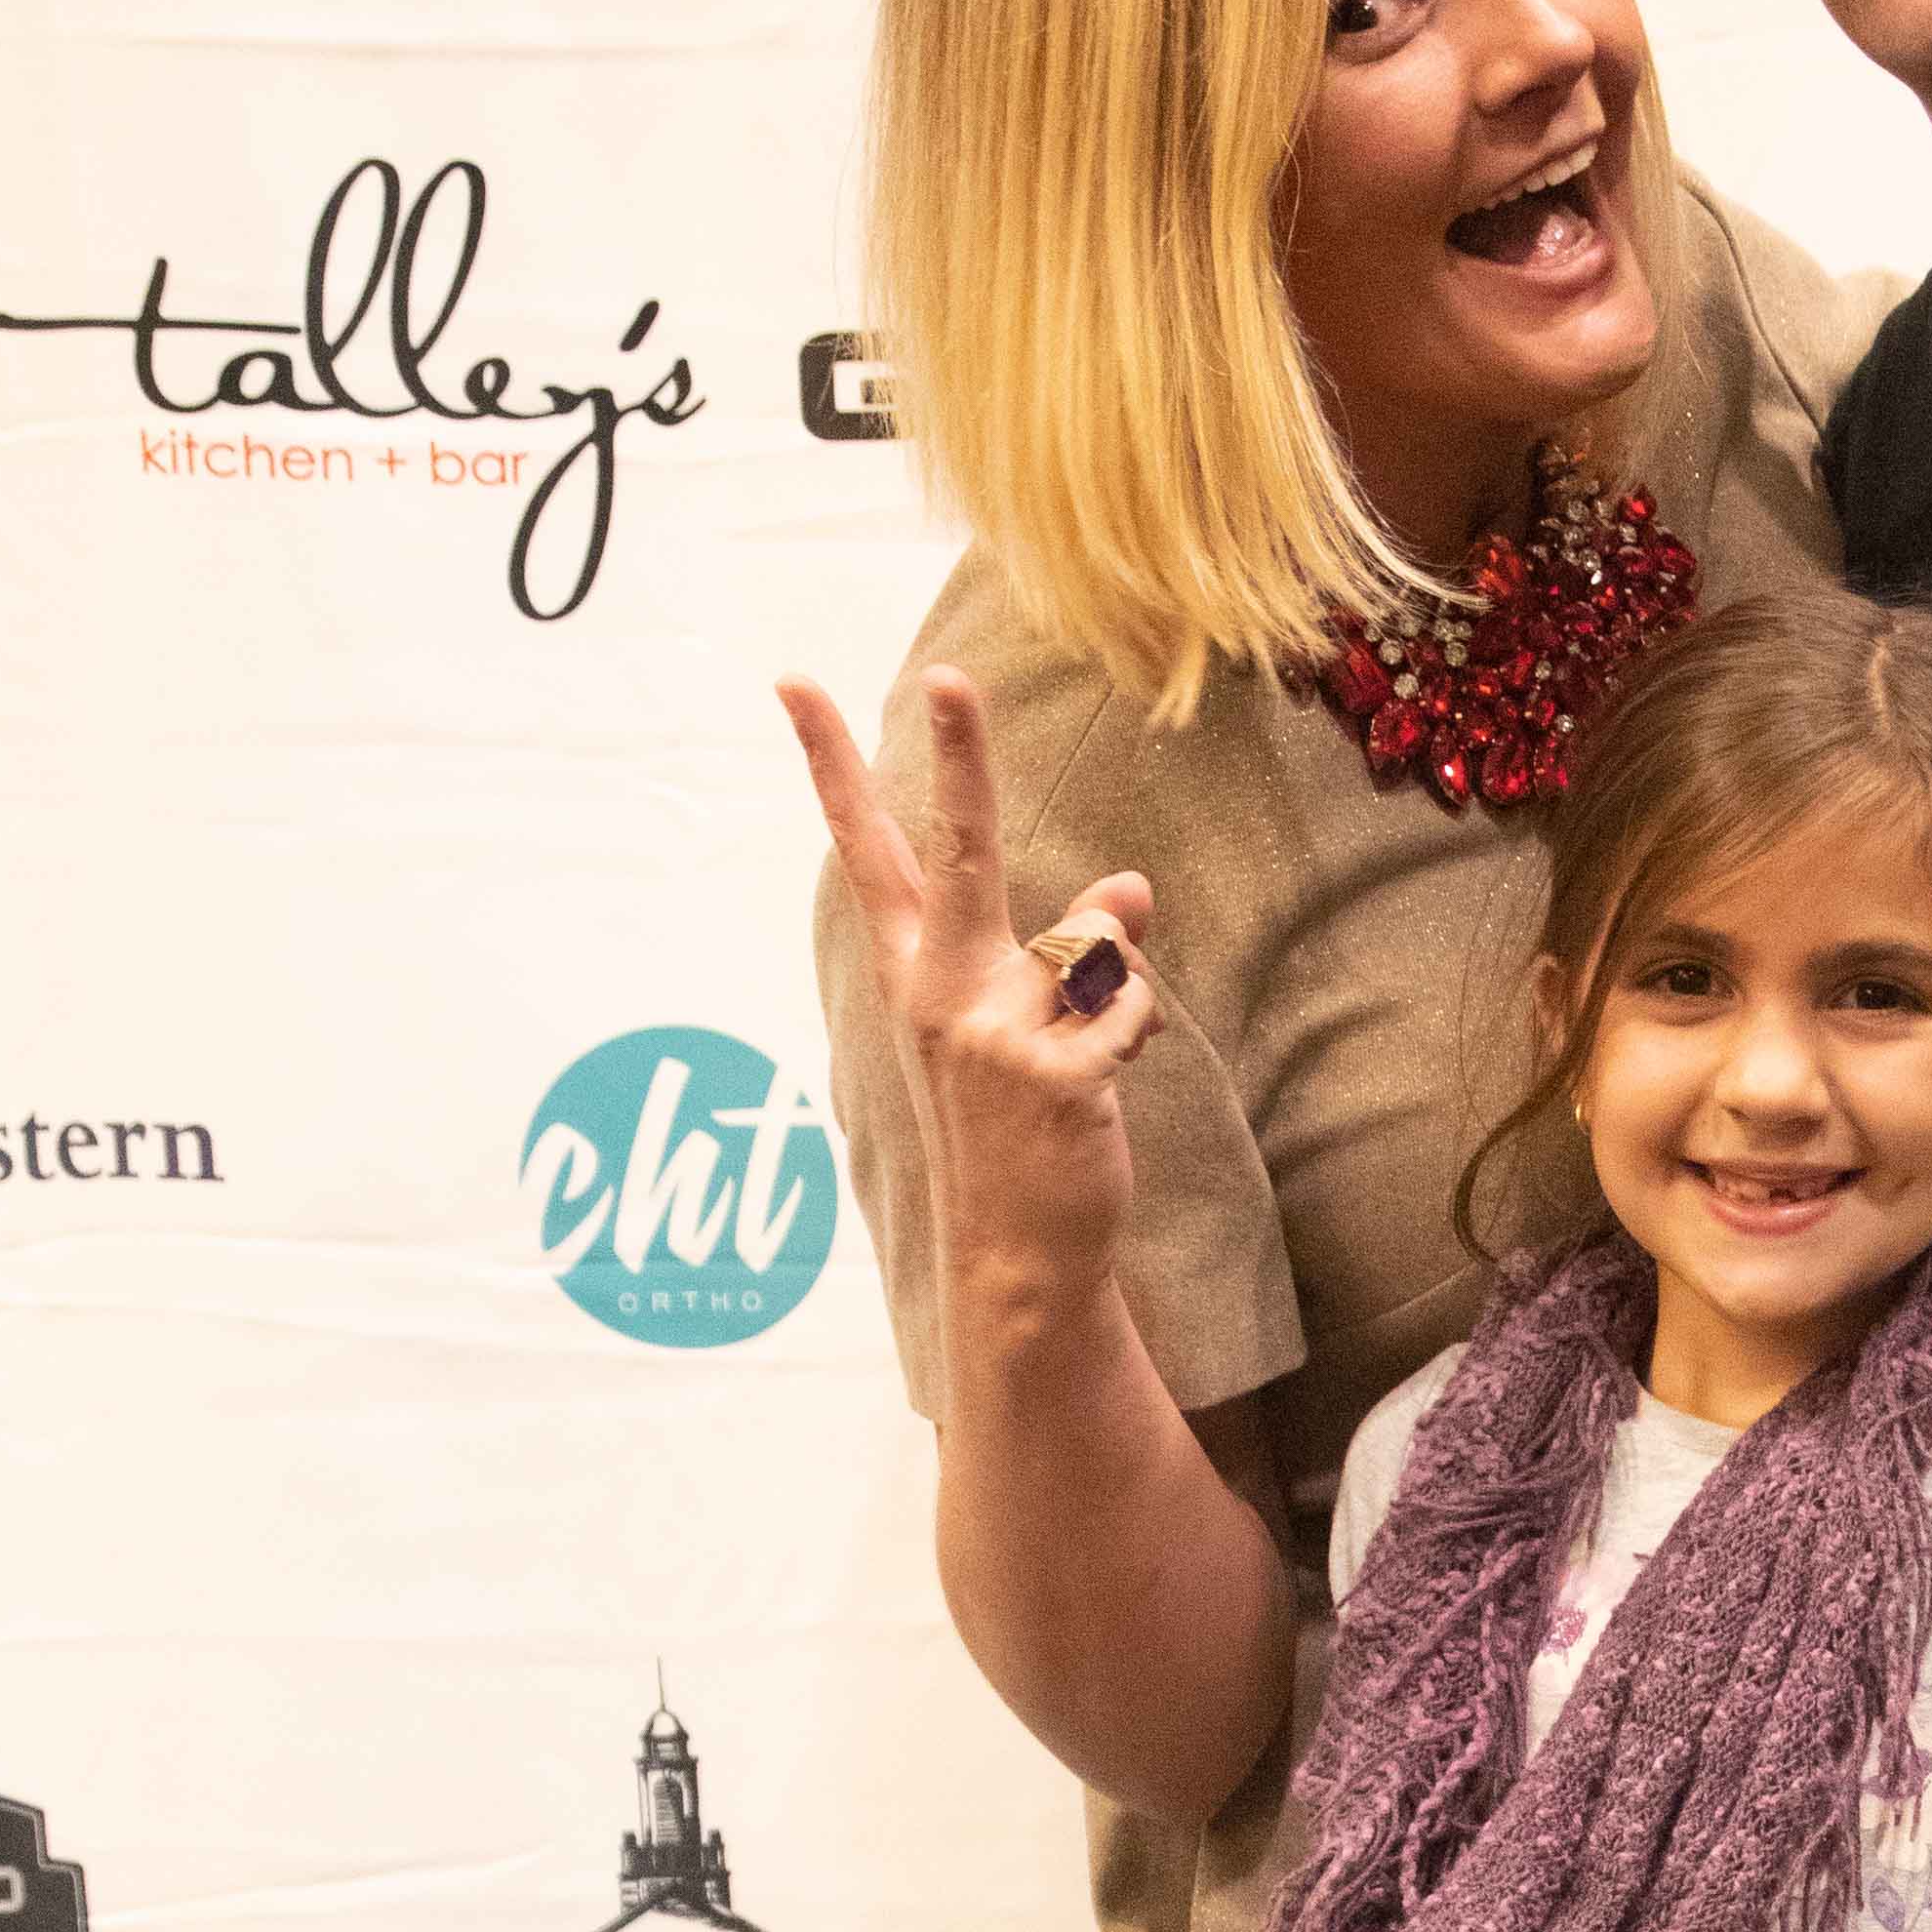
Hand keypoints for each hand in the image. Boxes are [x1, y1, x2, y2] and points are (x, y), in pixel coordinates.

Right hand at [775, 662, 1156, 1307]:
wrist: (1020, 1256)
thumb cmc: (1019, 1131)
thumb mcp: (1027, 1028)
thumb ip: (1067, 949)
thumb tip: (1131, 889)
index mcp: (916, 972)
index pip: (867, 849)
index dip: (829, 763)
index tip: (794, 681)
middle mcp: (940, 990)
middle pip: (959, 850)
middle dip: (958, 760)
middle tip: (950, 676)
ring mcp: (991, 1030)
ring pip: (1094, 939)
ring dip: (1116, 987)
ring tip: (1087, 1054)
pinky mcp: (1050, 1070)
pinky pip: (1129, 1001)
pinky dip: (1137, 1029)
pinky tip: (1106, 1083)